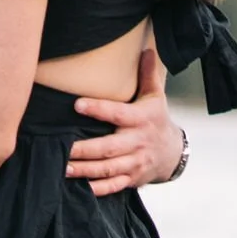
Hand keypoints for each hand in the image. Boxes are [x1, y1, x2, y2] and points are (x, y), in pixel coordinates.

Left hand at [66, 49, 183, 196]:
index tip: (77, 105)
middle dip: (85, 150)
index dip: (98, 110)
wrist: (172, 153)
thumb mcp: (156, 96)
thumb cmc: (156, 120)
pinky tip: (80, 187)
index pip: (117, 113)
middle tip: (64, 148)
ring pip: (107, 169)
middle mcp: (137, 142)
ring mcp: (134, 163)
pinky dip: (96, 188)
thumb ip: (148, 74)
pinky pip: (112, 186)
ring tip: (64, 168)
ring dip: (85, 170)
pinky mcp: (131, 179)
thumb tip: (146, 49)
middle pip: (108, 148)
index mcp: (141, 119)